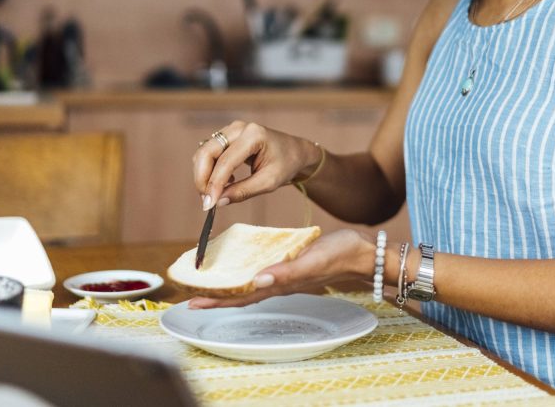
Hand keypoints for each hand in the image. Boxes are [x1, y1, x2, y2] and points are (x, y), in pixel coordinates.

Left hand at [187, 229, 373, 308]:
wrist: (363, 253)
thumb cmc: (340, 255)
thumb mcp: (312, 260)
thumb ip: (286, 272)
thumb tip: (257, 280)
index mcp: (280, 284)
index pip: (242, 296)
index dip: (217, 300)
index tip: (193, 302)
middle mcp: (279, 282)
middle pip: (241, 294)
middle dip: (216, 296)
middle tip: (190, 294)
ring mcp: (285, 274)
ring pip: (250, 283)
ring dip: (229, 285)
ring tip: (209, 282)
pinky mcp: (291, 263)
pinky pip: (263, 270)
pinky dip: (247, 270)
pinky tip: (242, 264)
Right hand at [193, 120, 322, 209]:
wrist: (295, 151)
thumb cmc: (286, 164)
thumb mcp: (269, 182)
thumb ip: (243, 192)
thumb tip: (218, 202)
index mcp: (253, 135)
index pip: (225, 161)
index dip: (214, 184)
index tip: (209, 205)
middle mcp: (238, 128)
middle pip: (207, 152)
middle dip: (202, 178)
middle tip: (207, 201)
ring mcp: (231, 130)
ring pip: (204, 153)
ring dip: (203, 175)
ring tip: (216, 193)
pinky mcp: (227, 136)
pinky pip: (209, 153)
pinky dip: (209, 170)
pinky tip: (224, 182)